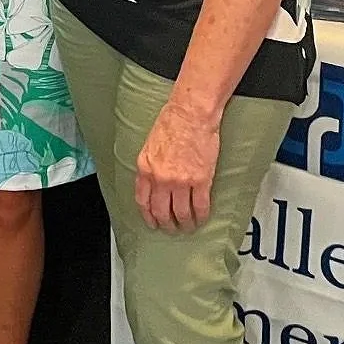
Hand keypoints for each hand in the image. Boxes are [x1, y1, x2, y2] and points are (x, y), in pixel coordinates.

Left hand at [134, 98, 220, 232]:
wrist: (191, 114)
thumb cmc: (172, 122)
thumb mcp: (149, 146)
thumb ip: (149, 167)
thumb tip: (151, 185)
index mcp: (145, 169)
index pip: (142, 202)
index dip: (148, 216)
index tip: (153, 223)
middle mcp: (160, 179)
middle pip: (161, 212)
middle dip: (166, 224)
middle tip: (171, 228)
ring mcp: (181, 181)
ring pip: (181, 213)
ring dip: (184, 224)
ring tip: (188, 227)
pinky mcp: (201, 180)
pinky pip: (200, 206)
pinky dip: (200, 216)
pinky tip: (201, 218)